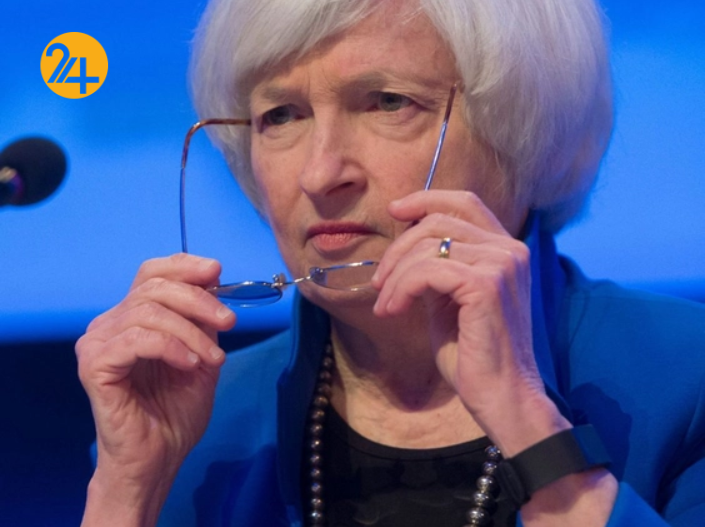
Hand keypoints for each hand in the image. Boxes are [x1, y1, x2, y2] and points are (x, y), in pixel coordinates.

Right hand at [76, 253, 235, 523]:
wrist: (158, 459)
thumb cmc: (175, 412)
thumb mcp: (201, 356)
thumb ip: (203, 322)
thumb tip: (214, 282)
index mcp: (132, 317)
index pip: (151, 273)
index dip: (184, 266)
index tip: (217, 271)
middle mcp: (109, 324)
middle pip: (154, 288)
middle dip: (199, 300)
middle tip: (230, 322)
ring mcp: (97, 343)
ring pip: (148, 312)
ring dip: (190, 332)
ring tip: (214, 358)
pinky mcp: (94, 366)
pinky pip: (136, 339)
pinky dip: (171, 347)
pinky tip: (190, 364)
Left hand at [371, 191, 566, 454]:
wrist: (500, 396)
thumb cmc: (474, 354)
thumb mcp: (450, 299)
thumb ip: (438, 266)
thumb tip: (406, 243)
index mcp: (506, 250)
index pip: (465, 203)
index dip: (426, 199)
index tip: (395, 210)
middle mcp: (510, 250)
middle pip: (437, 221)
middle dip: (398, 249)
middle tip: (378, 282)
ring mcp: (501, 264)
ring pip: (427, 246)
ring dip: (395, 275)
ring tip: (385, 304)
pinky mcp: (486, 285)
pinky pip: (427, 271)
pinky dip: (401, 288)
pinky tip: (393, 311)